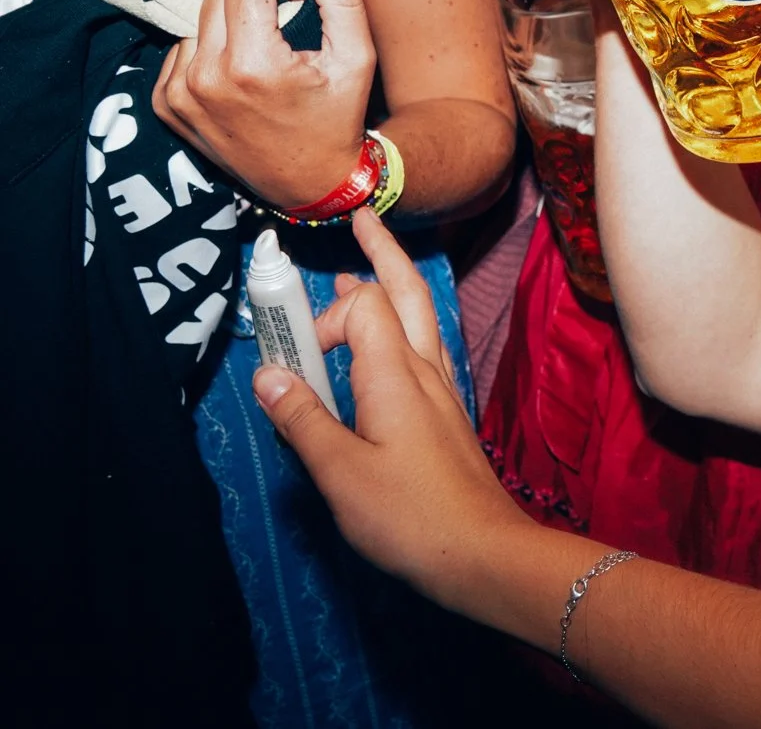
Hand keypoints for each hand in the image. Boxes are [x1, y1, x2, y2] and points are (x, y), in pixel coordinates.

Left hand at [154, 0, 374, 210]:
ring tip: (263, 52)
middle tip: (284, 17)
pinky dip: (209, 50)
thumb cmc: (338, 120)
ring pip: (199, 19)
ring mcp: (181, 94)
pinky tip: (238, 73)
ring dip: (231, 23)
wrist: (310, 184)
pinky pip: (181, 50)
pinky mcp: (168, 106)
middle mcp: (206, 78)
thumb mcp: (356, 59)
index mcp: (251, 64)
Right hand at [253, 209, 531, 607]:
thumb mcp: (339, 472)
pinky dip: (397, 328)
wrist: (482, 552)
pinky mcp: (445, 415)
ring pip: (418, 319)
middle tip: (361, 218)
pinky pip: (421, 350)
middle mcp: (423, 370)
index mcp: (396, 374)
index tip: (293, 362)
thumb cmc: (410, 516)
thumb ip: (302, 419)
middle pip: (406, 292)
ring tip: (357, 273)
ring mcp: (441, 391)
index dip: (322, 317)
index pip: (362, 305)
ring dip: (388, 288)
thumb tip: (268, 374)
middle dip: (381, 252)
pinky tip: (384, 345)